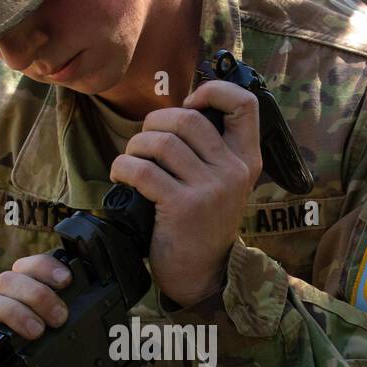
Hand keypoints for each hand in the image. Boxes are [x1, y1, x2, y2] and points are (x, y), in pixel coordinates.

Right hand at [0, 252, 72, 366]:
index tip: (66, 280)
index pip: (27, 267)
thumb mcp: (48, 338)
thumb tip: (88, 324)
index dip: (45, 267)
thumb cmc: (24, 357)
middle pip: (8, 280)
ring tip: (35, 332)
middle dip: (37, 295)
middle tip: (59, 317)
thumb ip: (60, 325)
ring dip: (12, 312)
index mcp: (19, 296)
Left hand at [108, 79, 261, 306]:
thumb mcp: (222, 185)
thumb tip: (176, 111)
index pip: (245, 103)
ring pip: (162, 142)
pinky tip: (120, 176)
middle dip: (155, 122)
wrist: (203, 275)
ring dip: (135, 147)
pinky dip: (123, 167)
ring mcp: (210, 189)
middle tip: (145, 143)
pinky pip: (143, 170)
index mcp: (246, 159)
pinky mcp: (183, 206)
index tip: (190, 104)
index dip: (213, 91)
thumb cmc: (203, 225)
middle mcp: (233, 170)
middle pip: (188, 118)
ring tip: (131, 162)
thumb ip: (210, 151)